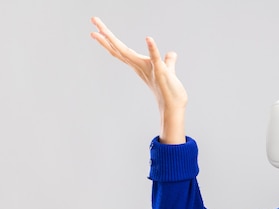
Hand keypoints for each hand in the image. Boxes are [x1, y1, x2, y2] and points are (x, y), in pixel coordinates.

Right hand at [90, 17, 186, 142]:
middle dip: (105, 34)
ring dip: (114, 40)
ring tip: (102, 29)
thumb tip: (171, 54)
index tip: (96, 29)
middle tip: (93, 19)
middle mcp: (139, 66)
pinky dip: (152, 48)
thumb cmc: (169, 91)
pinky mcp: (160, 71)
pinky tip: (148, 38)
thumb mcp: (168, 71)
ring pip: (127, 52)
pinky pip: (155, 58)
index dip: (108, 39)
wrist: (174, 107)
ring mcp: (148, 68)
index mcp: (139, 64)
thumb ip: (168, 62)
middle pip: (118, 48)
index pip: (120, 50)